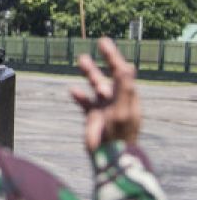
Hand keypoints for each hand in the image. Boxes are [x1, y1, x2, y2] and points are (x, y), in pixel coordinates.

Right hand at [69, 37, 140, 152]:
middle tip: (100, 42)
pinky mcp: (93, 117)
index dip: (114, 57)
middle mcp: (117, 100)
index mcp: (127, 97)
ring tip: (80, 59)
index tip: (103, 43)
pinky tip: (72, 89)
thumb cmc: (118, 134)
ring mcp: (105, 108)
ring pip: (96, 85)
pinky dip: (79, 95)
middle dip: (105, 59)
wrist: (109, 157)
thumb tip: (127, 66)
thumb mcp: (122, 110)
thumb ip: (123, 88)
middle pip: (111, 75)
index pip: (122, 71)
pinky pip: (85, 102)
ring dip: (89, 73)